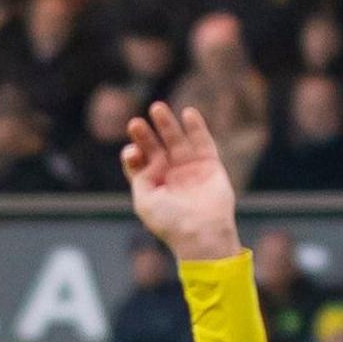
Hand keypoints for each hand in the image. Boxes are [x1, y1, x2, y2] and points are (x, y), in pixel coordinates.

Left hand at [122, 100, 239, 262]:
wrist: (202, 233)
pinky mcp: (210, 166)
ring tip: (156, 108)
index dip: (133, 154)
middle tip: (135, 123)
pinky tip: (188, 113)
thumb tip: (135, 154)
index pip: (140, 163)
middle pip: (156, 148)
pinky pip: (203, 142)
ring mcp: (191, 170)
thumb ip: (138, 176)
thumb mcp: (144, 201)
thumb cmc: (170, 222)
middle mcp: (171, 176)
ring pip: (177, 141)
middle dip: (145, 135)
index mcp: (154, 187)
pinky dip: (197, 127)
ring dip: (167, 125)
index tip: (132, 152)